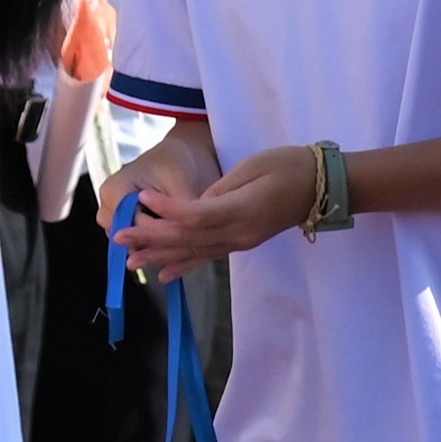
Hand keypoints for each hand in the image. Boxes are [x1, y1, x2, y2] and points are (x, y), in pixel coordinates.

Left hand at [120, 142, 314, 270]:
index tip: (141, 200)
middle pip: (188, 239)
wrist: (323, 187)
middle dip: (150, 238)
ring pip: (194, 252)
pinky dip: (184, 265)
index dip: (166, 211)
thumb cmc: (288, 167)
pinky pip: (208, 257)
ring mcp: (240, 242)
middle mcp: (238, 233)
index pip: (195, 216)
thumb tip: (192, 206)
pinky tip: (164, 274)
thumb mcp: (252, 168)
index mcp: (241, 211)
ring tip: (130, 262)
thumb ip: (220, 190)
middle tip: (117, 238)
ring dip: (160, 256)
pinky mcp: (242, 243)